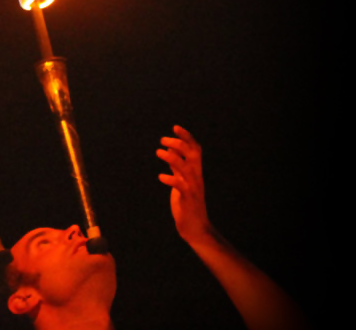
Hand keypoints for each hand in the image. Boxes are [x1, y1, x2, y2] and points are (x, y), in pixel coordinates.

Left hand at [157, 125, 212, 244]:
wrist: (196, 228)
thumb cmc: (188, 204)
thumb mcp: (182, 181)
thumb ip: (178, 167)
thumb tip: (171, 150)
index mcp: (196, 172)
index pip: (196, 149)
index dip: (187, 137)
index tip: (175, 127)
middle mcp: (197, 177)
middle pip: (193, 153)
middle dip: (179, 143)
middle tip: (162, 139)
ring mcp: (193, 188)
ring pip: (186, 167)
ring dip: (172, 157)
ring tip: (158, 152)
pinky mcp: (188, 199)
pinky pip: (181, 186)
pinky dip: (171, 179)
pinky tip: (161, 177)